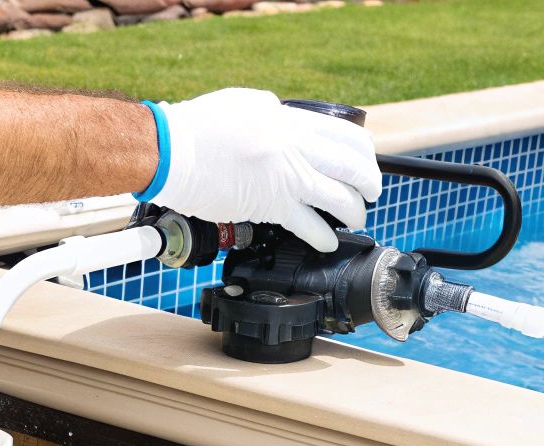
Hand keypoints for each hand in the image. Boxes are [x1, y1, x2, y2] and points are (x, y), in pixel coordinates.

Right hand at [138, 89, 381, 251]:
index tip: (365, 160)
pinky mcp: (271, 206)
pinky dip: (324, 236)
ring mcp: (286, 177)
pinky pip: (311, 225)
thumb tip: (285, 124)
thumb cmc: (196, 127)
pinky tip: (328, 242)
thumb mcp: (243, 105)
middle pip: (352, 166)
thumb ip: (272, 116)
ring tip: (356, 219)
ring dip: (354, 212)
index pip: (345, 134)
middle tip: (371, 193)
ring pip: (340, 198)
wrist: (172, 151)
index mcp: (290, 119)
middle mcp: (295, 146)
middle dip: (369, 182)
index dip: (363, 152)